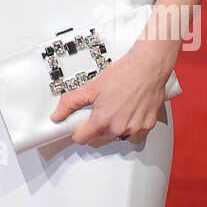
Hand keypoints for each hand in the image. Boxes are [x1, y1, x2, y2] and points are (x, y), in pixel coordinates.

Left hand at [49, 35, 176, 144]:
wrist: (148, 67)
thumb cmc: (124, 74)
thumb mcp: (91, 87)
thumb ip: (71, 102)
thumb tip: (57, 114)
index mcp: (103, 121)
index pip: (83, 139)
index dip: (78, 131)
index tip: (78, 124)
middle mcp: (119, 128)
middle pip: (100, 135)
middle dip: (98, 123)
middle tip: (100, 106)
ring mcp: (135, 128)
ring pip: (117, 132)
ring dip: (115, 122)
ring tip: (117, 103)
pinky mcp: (147, 125)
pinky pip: (134, 128)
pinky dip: (131, 120)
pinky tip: (129, 106)